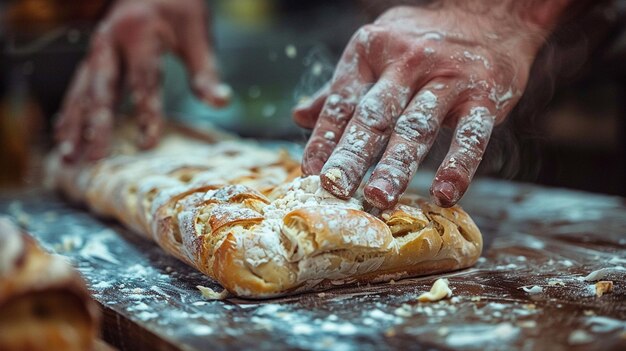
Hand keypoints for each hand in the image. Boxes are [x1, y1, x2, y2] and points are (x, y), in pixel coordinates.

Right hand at [56, 0, 229, 162]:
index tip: (147, 145)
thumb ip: (205, 70)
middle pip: (102, 89)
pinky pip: (77, 87)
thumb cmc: (178, 7)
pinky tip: (64, 137)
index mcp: (138, 32)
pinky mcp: (92, 57)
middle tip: (93, 158)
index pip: (143, 80)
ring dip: (74, 125)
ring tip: (70, 157)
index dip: (146, 114)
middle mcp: (110, 40)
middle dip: (96, 125)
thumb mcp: (196, 32)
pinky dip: (70, 113)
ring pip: (81, 91)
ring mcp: (96, 49)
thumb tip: (221, 101)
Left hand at [294, 3, 567, 207]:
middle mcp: (406, 61)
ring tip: (379, 197)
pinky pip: (471, 134)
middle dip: (351, 155)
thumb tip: (299, 116)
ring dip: (396, 164)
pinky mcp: (484, 93)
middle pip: (374, 116)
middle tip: (334, 189)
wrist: (489, 14)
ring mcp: (447, 77)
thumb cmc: (422, 39)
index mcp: (371, 50)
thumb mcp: (376, 51)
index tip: (309, 175)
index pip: (342, 101)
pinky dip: (459, 165)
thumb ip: (341, 88)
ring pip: (417, 126)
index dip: (323, 139)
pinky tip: (445, 194)